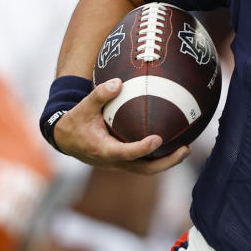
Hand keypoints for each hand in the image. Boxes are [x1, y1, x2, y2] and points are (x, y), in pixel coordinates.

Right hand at [53, 78, 189, 173]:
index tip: (158, 138)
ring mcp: (120, 164)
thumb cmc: (76, 121)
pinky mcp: (123, 162)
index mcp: (103, 150)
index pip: (126, 153)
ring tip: (186, 149)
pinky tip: (174, 142)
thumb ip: (100, 94)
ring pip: (146, 169)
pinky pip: (144, 162)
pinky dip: (159, 156)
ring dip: (167, 161)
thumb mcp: (83, 106)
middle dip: (167, 163)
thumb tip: (118, 81)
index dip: (142, 148)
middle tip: (185, 150)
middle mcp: (113, 161)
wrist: (64, 138)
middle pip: (144, 169)